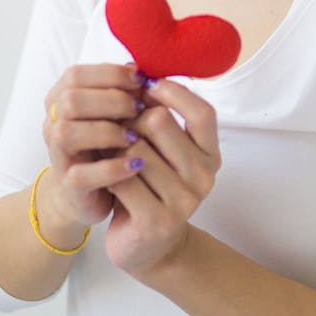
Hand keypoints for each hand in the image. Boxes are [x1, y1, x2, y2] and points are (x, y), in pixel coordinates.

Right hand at [41, 63, 148, 228]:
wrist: (88, 194)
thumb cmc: (106, 145)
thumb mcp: (114, 114)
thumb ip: (124, 92)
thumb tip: (143, 72)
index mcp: (60, 100)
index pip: (75, 75)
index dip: (110, 74)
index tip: (141, 80)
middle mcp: (53, 125)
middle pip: (70, 100)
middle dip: (110, 100)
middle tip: (139, 109)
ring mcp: (58, 156)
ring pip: (67, 133)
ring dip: (106, 131)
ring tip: (135, 137)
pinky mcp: (70, 186)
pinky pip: (82, 175)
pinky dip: (112, 168)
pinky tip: (136, 164)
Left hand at [103, 77, 221, 277]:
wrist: (146, 246)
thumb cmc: (150, 185)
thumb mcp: (162, 149)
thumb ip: (158, 115)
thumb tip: (137, 70)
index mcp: (211, 155)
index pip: (202, 112)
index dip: (173, 93)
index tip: (146, 86)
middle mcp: (204, 178)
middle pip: (160, 122)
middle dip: (130, 118)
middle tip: (116, 126)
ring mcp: (184, 202)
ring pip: (136, 149)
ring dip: (114, 147)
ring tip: (107, 152)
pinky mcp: (158, 221)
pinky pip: (123, 179)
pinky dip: (107, 172)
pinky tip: (104, 175)